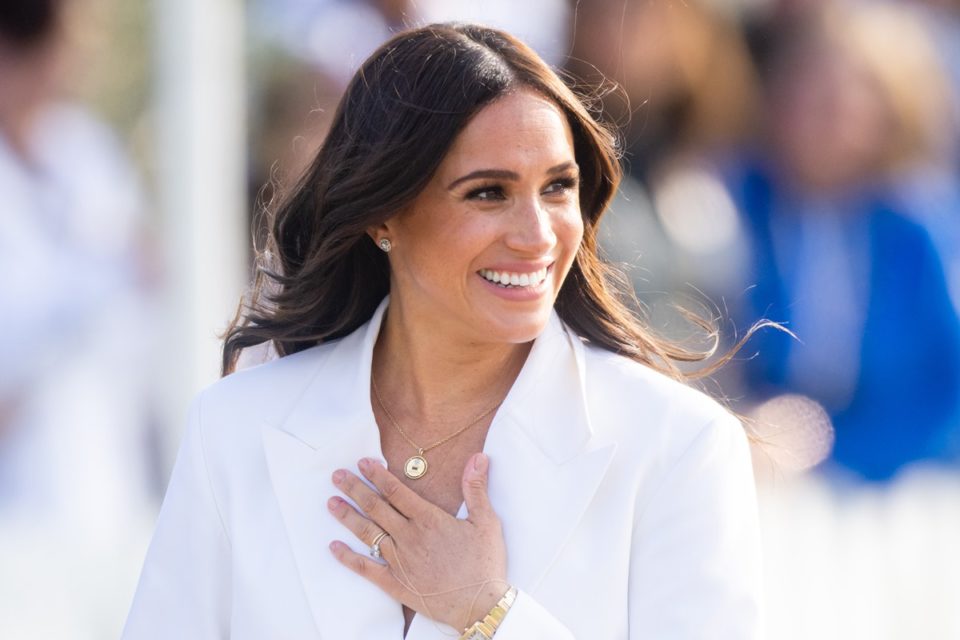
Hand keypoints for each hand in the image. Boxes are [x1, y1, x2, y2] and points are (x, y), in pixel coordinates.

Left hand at [328, 453, 507, 630]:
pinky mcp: (394, 582)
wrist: (479, 605)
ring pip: (367, 533)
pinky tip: (334, 546)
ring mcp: (399, 560)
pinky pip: (365, 568)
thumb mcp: (486, 521)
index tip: (363, 462)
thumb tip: (479, 457)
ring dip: (347, 516)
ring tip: (331, 502)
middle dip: (355, 488)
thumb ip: (476, 488)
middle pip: (376, 507)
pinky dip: (348, 557)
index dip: (378, 475)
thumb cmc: (484, 564)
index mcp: (429, 520)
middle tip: (337, 475)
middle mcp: (409, 537)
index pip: (396, 491)